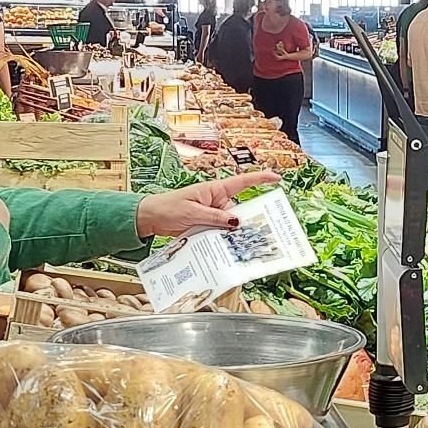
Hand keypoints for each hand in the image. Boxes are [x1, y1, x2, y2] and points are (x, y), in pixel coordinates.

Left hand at [134, 173, 280, 238]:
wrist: (150, 217)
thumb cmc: (168, 207)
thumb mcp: (192, 213)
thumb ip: (215, 217)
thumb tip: (236, 222)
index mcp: (215, 190)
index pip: (242, 182)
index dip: (260, 179)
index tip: (277, 179)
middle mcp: (217, 201)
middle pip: (240, 211)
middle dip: (246, 222)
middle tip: (257, 234)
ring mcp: (213, 214)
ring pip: (231, 225)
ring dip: (231, 235)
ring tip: (234, 246)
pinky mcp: (207, 225)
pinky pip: (220, 232)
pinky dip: (222, 240)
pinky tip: (224, 249)